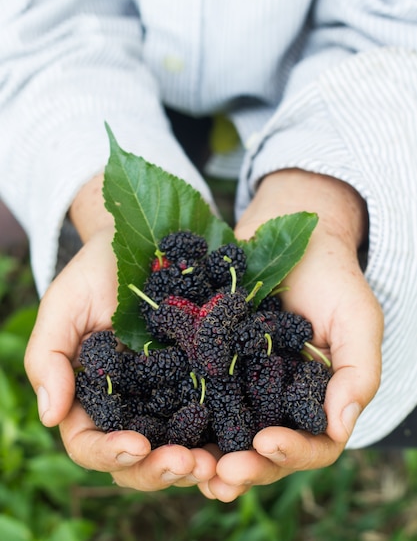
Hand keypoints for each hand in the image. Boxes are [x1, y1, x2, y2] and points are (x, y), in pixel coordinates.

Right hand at [24, 180, 216, 491]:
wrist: (147, 237)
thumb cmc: (99, 270)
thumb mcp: (66, 304)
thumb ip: (49, 356)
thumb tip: (49, 415)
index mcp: (93, 398)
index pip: (91, 442)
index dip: (109, 452)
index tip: (136, 444)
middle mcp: (133, 407)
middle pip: (139, 459)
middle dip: (159, 469)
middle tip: (187, 464)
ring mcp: (172, 397)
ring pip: (180, 448)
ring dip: (197, 464)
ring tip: (218, 465)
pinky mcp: (207, 380)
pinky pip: (218, 416)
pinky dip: (228, 435)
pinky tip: (246, 439)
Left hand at [197, 169, 383, 501]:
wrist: (286, 232)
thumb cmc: (331, 276)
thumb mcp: (357, 319)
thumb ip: (358, 371)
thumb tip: (340, 426)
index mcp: (316, 400)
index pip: (313, 443)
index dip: (294, 451)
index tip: (269, 442)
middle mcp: (277, 401)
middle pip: (263, 450)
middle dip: (244, 466)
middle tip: (219, 474)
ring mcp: (241, 384)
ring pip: (225, 433)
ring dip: (207, 456)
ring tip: (186, 467)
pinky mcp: (209, 363)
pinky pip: (194, 396)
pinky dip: (180, 416)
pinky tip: (159, 426)